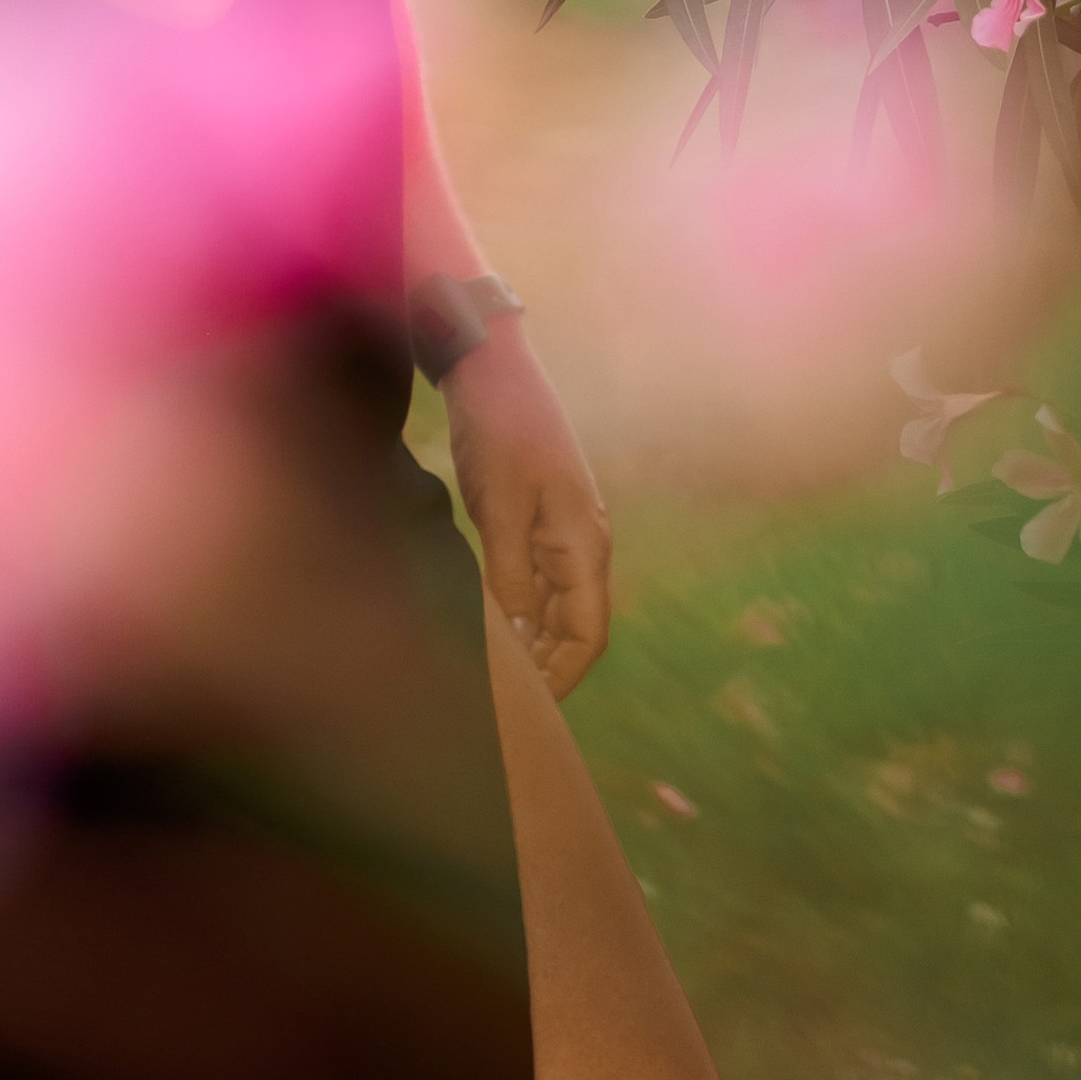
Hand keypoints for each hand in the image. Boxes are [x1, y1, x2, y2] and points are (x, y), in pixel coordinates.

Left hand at [443, 322, 611, 701]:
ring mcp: (561, 531)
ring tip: (496, 677)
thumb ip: (512, 575)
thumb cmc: (499, 433)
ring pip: (555, 607)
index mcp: (585, 543)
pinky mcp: (537, 520)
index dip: (565, 676)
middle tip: (505, 706)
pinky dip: (520, 611)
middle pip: (574, 627)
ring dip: (533, 643)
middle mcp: (582, 543)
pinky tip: (491, 627)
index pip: (589, 633)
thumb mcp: (500, 508)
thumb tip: (520, 639)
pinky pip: (536, 581)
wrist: (490, 369)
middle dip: (548, 668)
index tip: (533, 710)